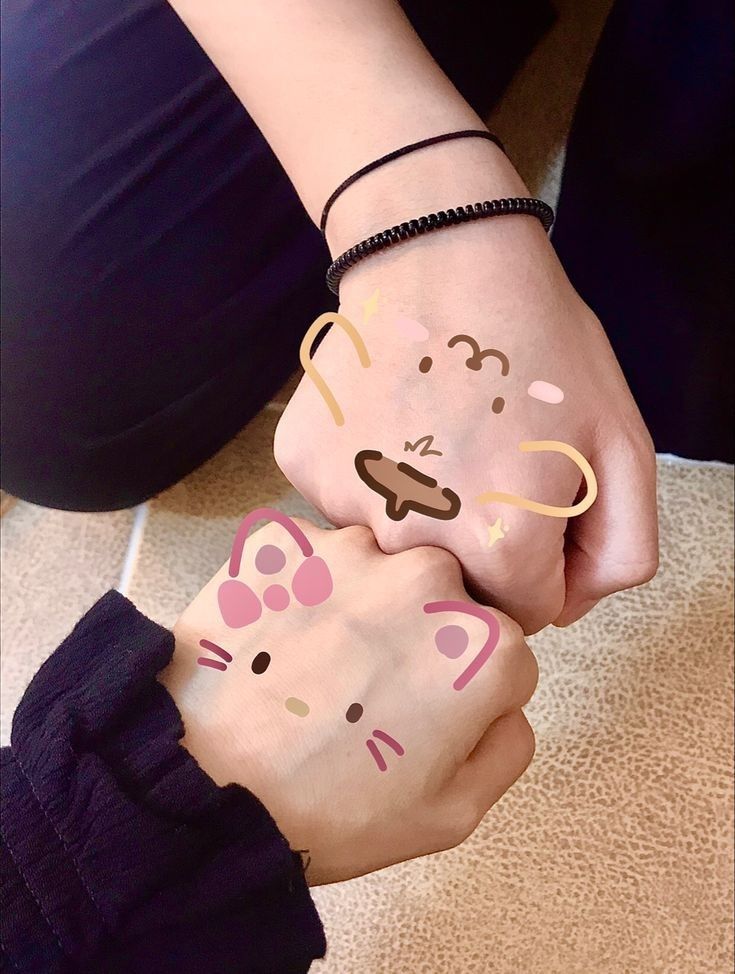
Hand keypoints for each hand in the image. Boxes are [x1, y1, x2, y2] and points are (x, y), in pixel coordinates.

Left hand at [161, 516, 536, 884]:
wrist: (202, 784)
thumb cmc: (326, 807)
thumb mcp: (452, 814)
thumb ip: (506, 743)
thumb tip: (504, 700)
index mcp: (484, 646)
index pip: (503, 650)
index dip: (464, 690)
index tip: (418, 715)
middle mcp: (428, 578)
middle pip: (446, 598)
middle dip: (420, 634)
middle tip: (366, 689)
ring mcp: (353, 549)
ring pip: (382, 568)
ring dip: (363, 603)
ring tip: (317, 664)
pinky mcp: (289, 539)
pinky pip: (317, 556)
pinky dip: (307, 587)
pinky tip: (281, 638)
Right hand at [274, 144, 657, 633]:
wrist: (439, 251)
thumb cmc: (539, 343)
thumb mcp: (623, 445)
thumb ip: (619, 554)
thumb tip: (564, 609)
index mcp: (497, 542)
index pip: (525, 613)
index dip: (541, 559)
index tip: (536, 498)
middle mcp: (410, 540)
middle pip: (455, 589)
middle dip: (480, 546)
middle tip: (486, 461)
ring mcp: (344, 504)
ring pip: (396, 551)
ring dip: (420, 515)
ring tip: (434, 436)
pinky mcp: (303, 468)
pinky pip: (347, 507)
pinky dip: (370, 480)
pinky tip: (389, 423)